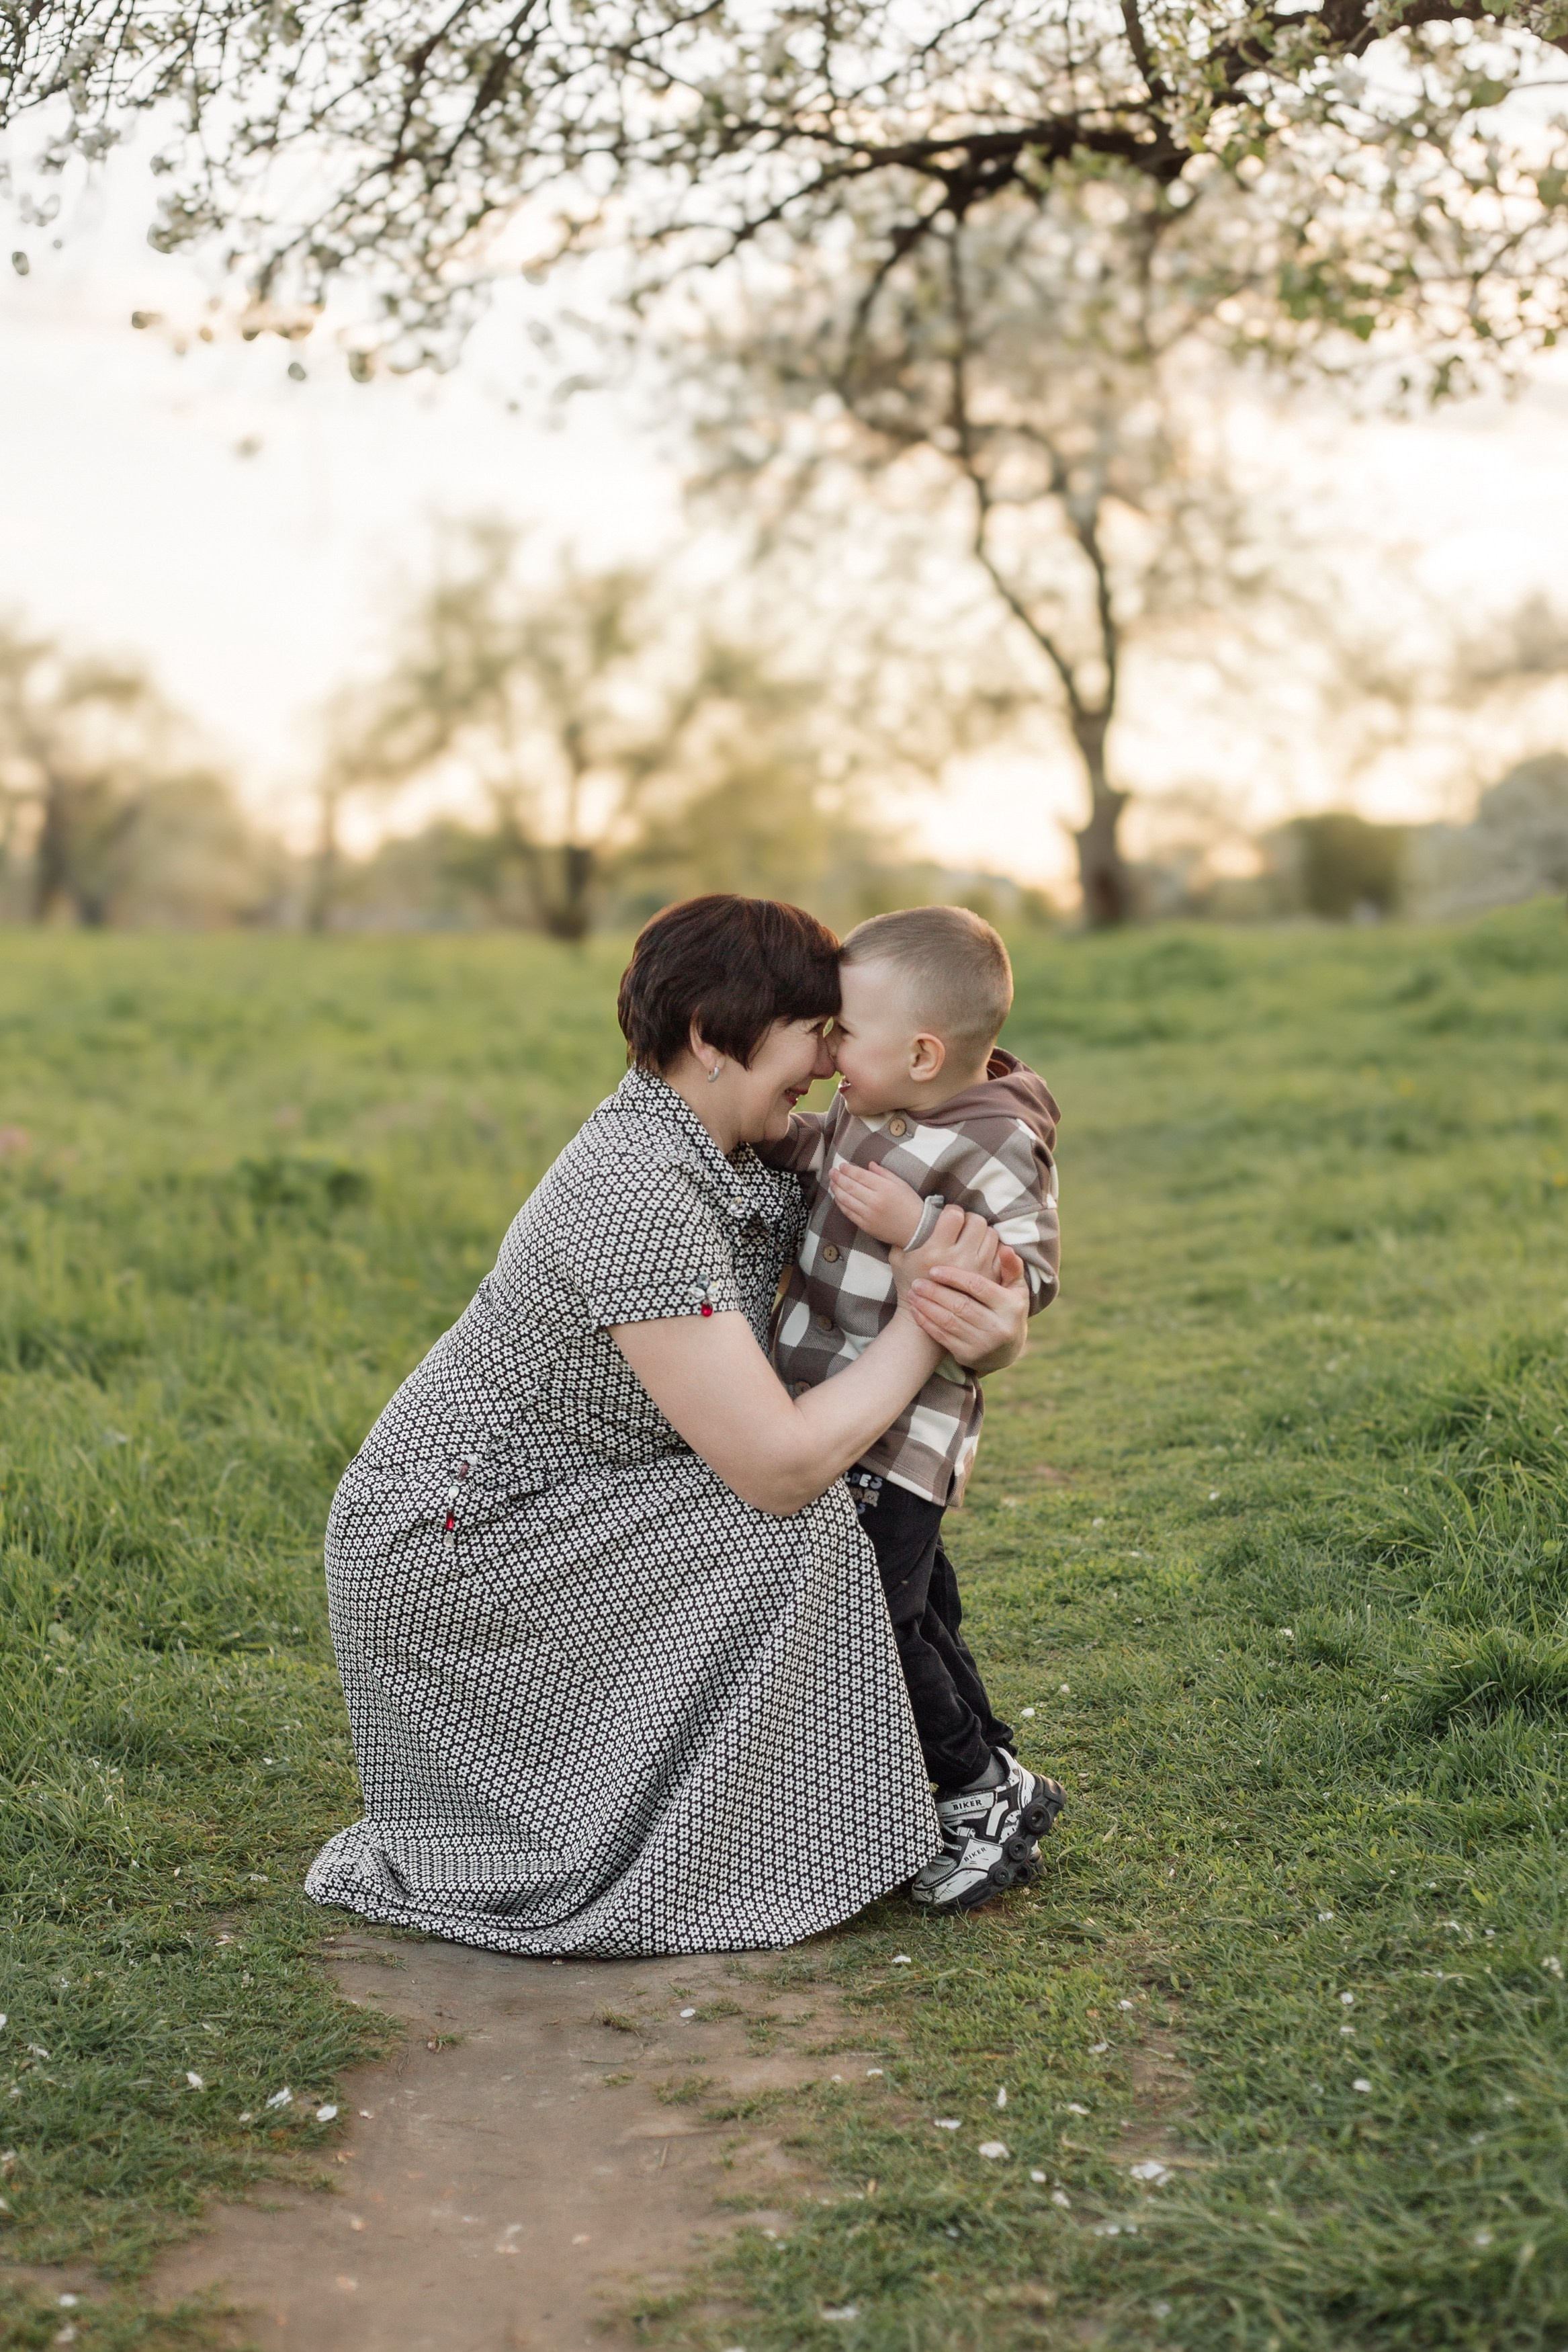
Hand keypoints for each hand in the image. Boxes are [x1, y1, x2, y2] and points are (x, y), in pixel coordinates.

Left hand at [827, 1158, 927, 1247]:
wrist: (916, 1230)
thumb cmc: (910, 1205)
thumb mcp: (901, 1184)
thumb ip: (884, 1173)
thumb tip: (869, 1165)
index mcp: (885, 1188)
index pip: (861, 1176)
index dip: (849, 1170)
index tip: (842, 1165)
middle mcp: (874, 1201)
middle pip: (850, 1186)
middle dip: (838, 1178)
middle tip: (832, 1172)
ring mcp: (868, 1215)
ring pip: (846, 1200)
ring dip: (836, 1190)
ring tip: (832, 1183)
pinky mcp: (865, 1226)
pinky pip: (848, 1213)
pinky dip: (841, 1204)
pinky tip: (838, 1197)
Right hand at [890, 1204, 1000, 1302]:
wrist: (926, 1318)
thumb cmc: (909, 1282)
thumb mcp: (899, 1257)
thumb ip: (904, 1235)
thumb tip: (916, 1211)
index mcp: (935, 1251)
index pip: (954, 1215)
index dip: (952, 1211)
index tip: (949, 1217)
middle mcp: (958, 1260)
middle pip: (977, 1222)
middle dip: (970, 1220)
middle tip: (962, 1226)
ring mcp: (977, 1270)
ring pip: (992, 1235)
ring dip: (983, 1233)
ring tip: (972, 1239)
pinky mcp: (989, 1279)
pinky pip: (999, 1252)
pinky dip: (992, 1248)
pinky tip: (981, 1251)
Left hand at [907, 1247, 1029, 1373]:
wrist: (1007, 1350)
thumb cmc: (1008, 1309)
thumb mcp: (1016, 1289)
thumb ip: (1011, 1267)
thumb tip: (1005, 1248)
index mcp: (1011, 1307)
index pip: (978, 1287)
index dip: (954, 1277)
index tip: (934, 1270)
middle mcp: (999, 1328)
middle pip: (960, 1305)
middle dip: (935, 1293)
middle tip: (917, 1282)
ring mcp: (983, 1344)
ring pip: (949, 1321)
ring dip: (927, 1307)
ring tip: (912, 1294)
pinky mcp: (968, 1356)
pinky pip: (943, 1337)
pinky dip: (927, 1323)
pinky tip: (916, 1311)